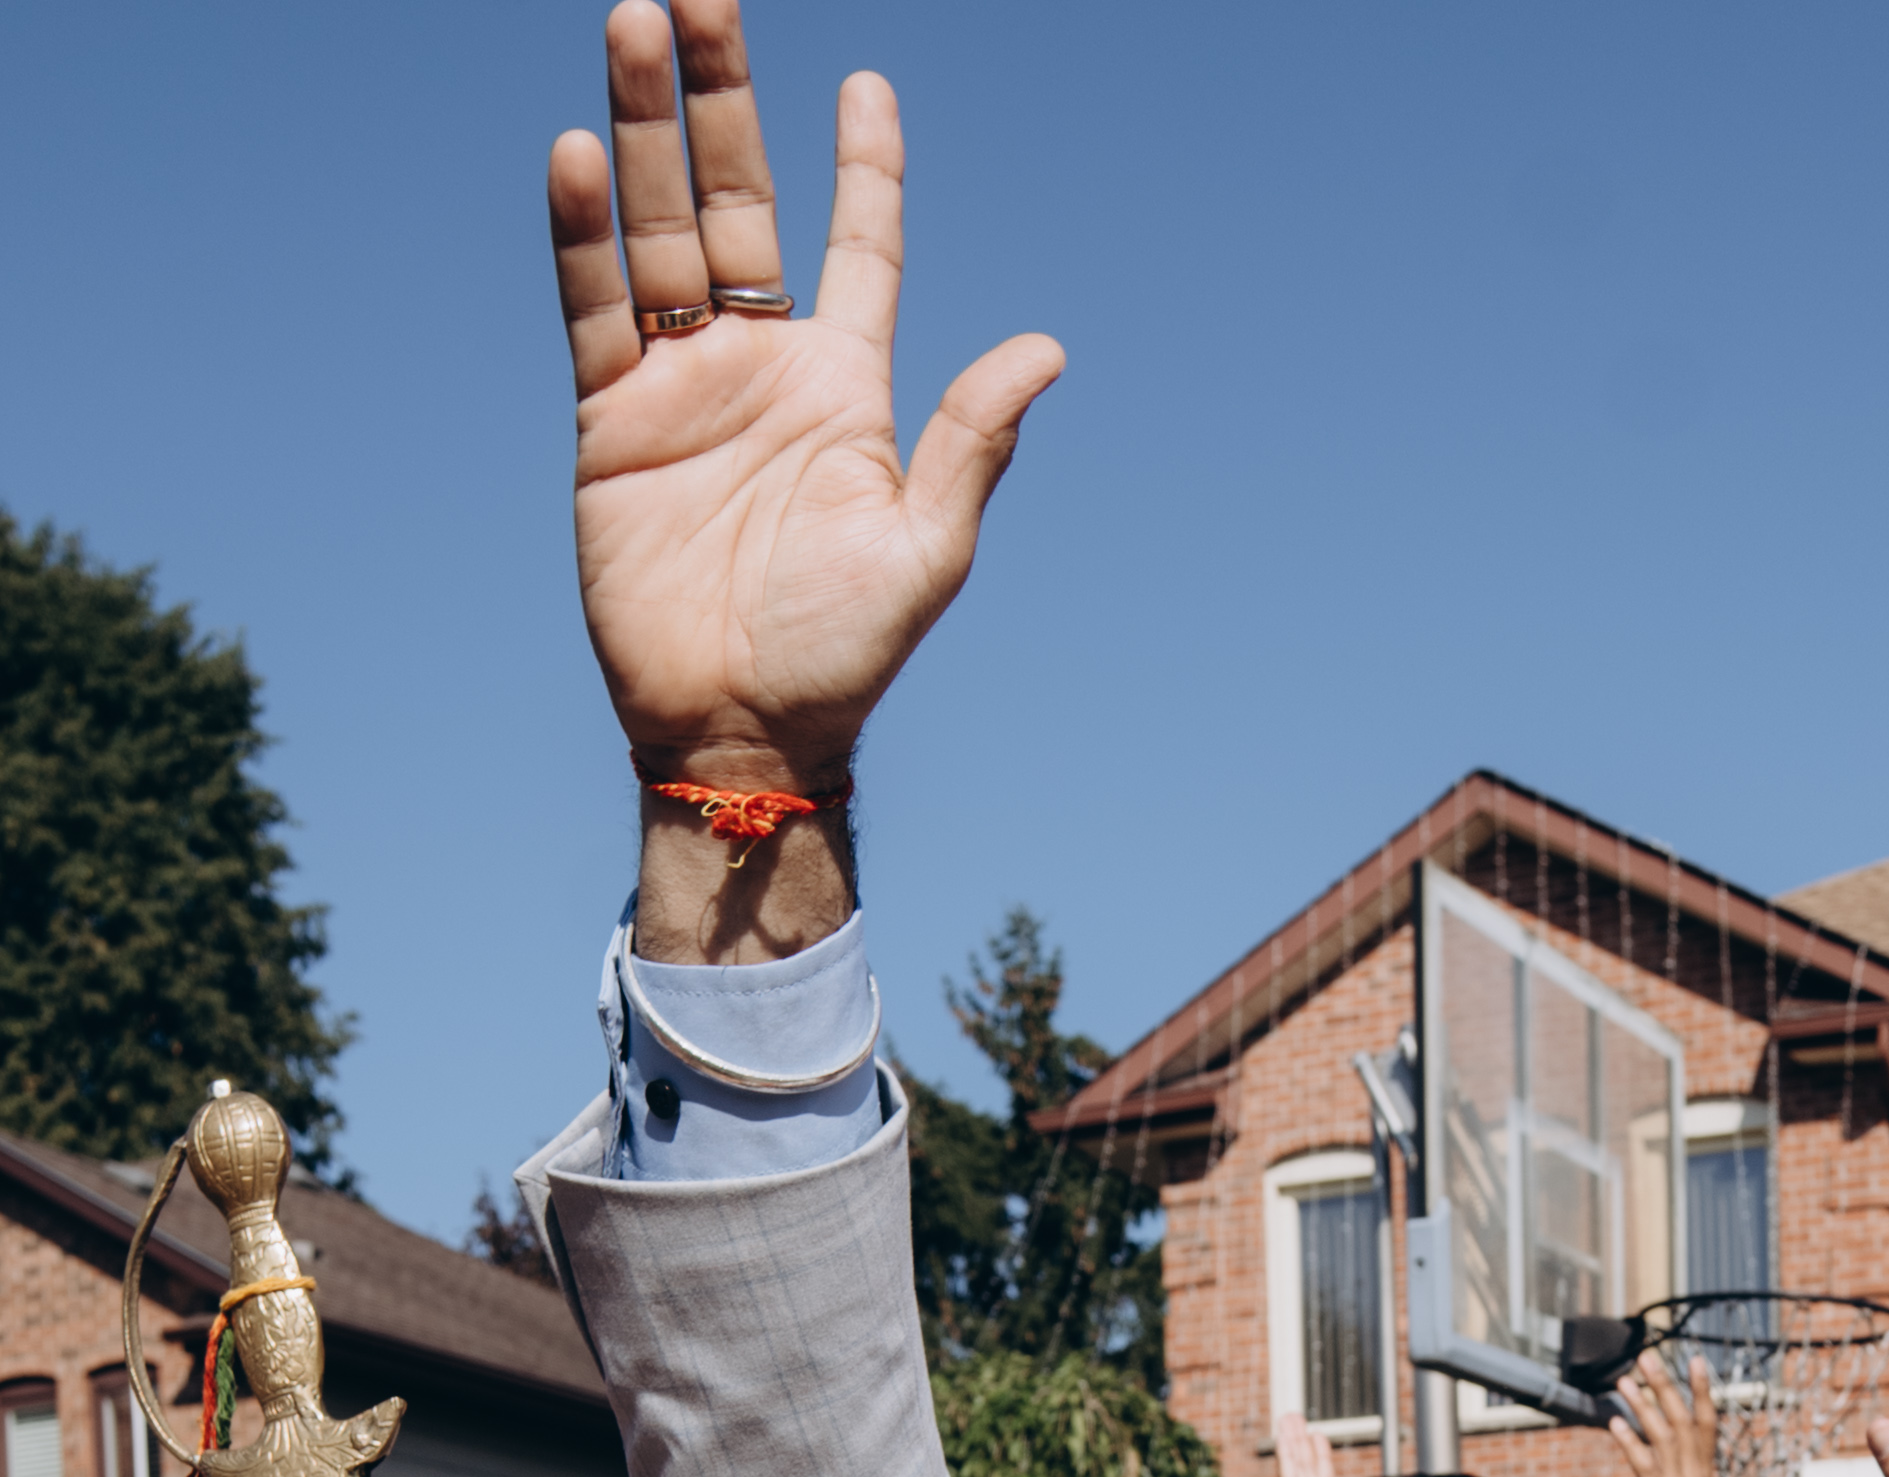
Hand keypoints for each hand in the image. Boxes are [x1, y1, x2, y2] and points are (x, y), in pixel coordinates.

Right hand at [552, 0, 1063, 792]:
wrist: (741, 732)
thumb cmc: (843, 655)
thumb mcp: (923, 552)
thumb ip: (972, 445)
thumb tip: (1046, 351)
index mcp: (845, 385)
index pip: (859, 247)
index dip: (865, 168)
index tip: (868, 83)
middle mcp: (762, 364)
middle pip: (738, 199)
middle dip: (721, 99)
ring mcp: (682, 385)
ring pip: (659, 229)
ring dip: (645, 129)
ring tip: (633, 23)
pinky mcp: (611, 421)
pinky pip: (594, 308)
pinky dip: (584, 233)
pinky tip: (580, 154)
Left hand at [1615, 1352, 1722, 1476]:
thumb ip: (1668, 1475)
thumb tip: (1652, 1444)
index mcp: (1702, 1476)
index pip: (1706, 1424)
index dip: (1702, 1391)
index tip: (1694, 1359)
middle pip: (1683, 1421)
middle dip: (1666, 1386)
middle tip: (1648, 1356)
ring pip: (1663, 1437)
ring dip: (1642, 1406)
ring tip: (1624, 1380)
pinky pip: (1643, 1465)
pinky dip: (1629, 1441)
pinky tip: (1613, 1422)